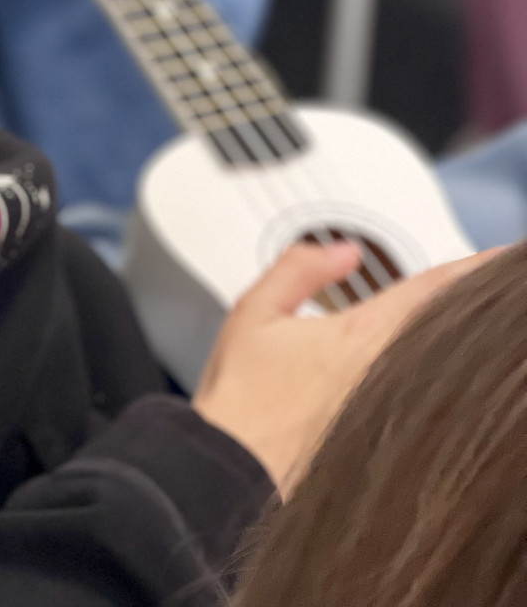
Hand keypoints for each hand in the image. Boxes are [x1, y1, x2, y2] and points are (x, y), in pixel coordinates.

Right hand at [193, 241, 497, 497]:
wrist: (231, 477)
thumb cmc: (239, 402)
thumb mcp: (253, 313)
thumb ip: (299, 270)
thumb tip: (345, 252)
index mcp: (358, 334)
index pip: (431, 290)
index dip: (473, 270)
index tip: (504, 258)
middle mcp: (386, 373)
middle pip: (451, 332)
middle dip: (478, 308)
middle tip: (499, 292)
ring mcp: (393, 416)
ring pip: (446, 373)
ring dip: (466, 351)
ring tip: (485, 334)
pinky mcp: (390, 452)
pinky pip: (431, 412)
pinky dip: (447, 393)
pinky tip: (453, 388)